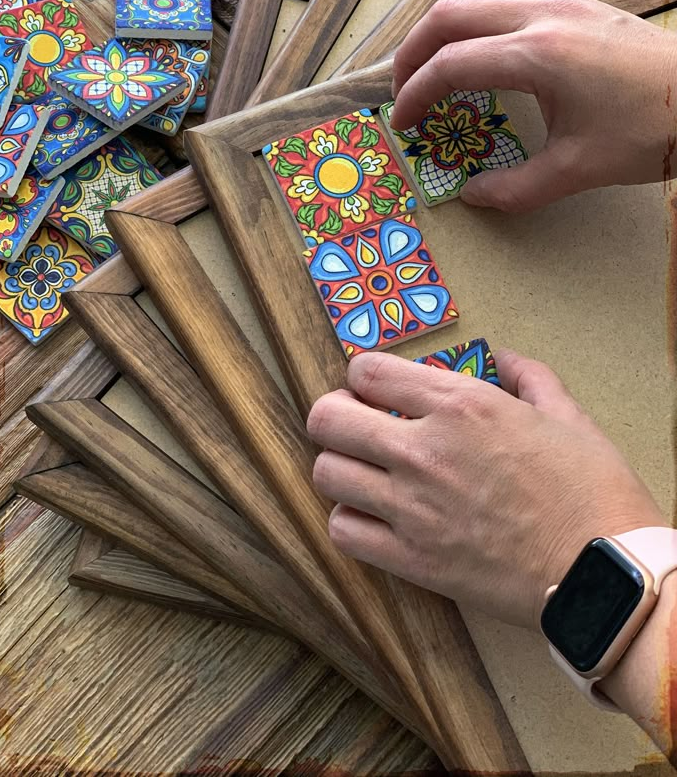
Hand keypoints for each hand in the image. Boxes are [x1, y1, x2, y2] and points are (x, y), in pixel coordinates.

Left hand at [308, 349, 664, 627]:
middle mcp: (425, 450)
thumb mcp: (567, 415)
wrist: (605, 573)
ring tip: (365, 473)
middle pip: (326, 418)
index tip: (374, 390)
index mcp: (461, 406)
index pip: (366, 370)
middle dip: (334, 416)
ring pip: (327, 473)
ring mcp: (412, 507)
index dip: (362, 376)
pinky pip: (343, 532)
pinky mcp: (412, 560)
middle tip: (354, 426)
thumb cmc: (592, 492)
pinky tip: (374, 518)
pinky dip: (350, 521)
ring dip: (341, 468)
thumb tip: (506, 357)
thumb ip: (529, 377)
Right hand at [390, 0, 676, 211]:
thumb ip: (515, 188)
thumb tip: (473, 195)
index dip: (414, 95)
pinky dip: (481, 12)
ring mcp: (562, 2)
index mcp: (536, 56)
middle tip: (405, 92)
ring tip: (438, 62)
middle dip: (413, 53)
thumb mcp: (577, 170)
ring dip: (445, 24)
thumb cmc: (649, 132)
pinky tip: (488, 45)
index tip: (403, 124)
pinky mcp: (579, 3)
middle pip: (449, 14)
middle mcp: (542, 17)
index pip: (450, 65)